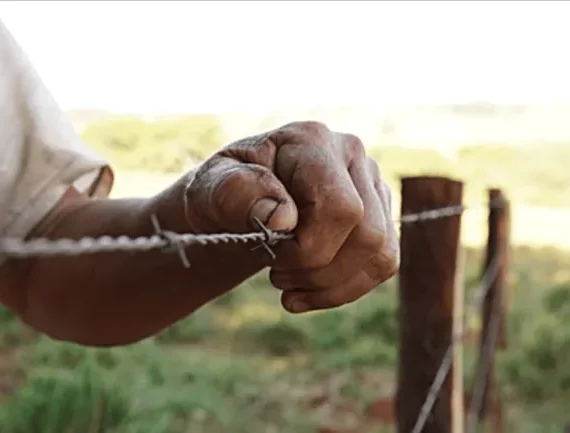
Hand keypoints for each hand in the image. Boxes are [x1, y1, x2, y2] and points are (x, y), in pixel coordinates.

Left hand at [184, 121, 398, 312]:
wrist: (234, 203)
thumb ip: (236, 193)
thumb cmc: (220, 193)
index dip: (309, 247)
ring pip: (382, 253)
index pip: (340, 207)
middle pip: (368, 234)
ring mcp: (371, 184)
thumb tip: (284, 218)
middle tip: (277, 273)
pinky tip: (309, 292)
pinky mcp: (377, 213)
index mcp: (312, 140)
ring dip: (332, 286)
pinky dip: (345, 289)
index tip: (270, 253)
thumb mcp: (209, 189)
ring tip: (290, 285)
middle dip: (319, 270)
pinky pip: (383, 263)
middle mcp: (352, 156)